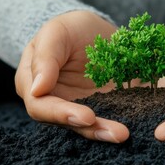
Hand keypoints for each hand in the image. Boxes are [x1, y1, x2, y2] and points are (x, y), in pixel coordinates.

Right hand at [15, 11, 128, 142]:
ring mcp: (75, 108)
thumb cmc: (68, 29)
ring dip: (105, 132)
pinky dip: (116, 125)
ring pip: (86, 128)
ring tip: (124, 134)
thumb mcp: (56, 32)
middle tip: (117, 133)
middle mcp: (51, 103)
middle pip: (65, 123)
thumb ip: (45, 58)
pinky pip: (105, 121)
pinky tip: (132, 128)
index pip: (40, 106)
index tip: (87, 116)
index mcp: (31, 85)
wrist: (92, 31)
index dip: (61, 113)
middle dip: (91, 129)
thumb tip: (36, 91)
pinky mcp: (97, 110)